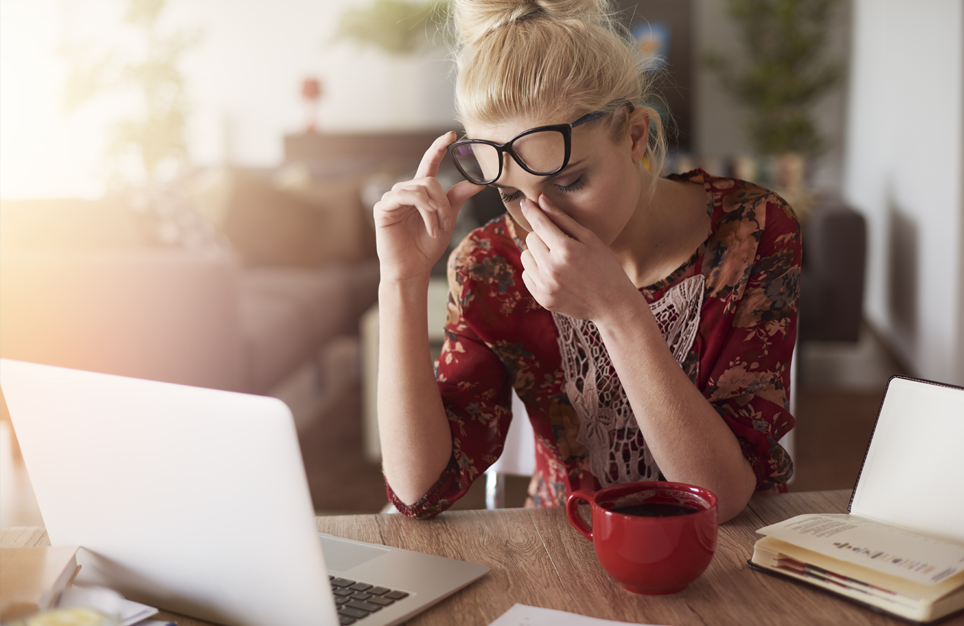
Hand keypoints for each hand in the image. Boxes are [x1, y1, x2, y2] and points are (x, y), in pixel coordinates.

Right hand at [373, 132, 483, 283]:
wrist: (412, 269)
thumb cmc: (426, 247)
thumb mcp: (447, 220)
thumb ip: (457, 200)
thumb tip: (476, 183)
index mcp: (421, 192)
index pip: (430, 163)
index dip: (438, 148)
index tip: (451, 135)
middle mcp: (405, 191)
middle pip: (430, 180)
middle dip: (443, 203)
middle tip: (446, 223)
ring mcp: (393, 198)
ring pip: (421, 188)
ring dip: (435, 209)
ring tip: (436, 228)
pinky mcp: (383, 207)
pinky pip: (406, 196)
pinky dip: (423, 210)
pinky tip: (428, 226)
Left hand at [519, 195, 639, 321]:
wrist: (613, 305)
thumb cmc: (605, 267)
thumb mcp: (589, 239)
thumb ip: (563, 219)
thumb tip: (541, 200)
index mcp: (566, 250)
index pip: (539, 223)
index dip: (531, 210)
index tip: (525, 202)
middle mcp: (551, 268)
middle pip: (530, 238)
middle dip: (542, 237)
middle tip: (561, 244)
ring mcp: (545, 285)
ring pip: (525, 256)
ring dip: (537, 254)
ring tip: (558, 260)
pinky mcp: (542, 298)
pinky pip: (526, 274)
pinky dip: (536, 271)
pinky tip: (555, 274)